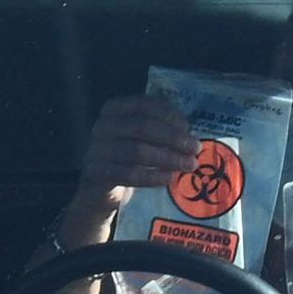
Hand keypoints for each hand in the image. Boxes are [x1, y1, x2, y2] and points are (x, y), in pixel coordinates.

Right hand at [60, 95, 199, 249]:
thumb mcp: (143, 138)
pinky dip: (153, 176)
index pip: (143, 105)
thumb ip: (162, 129)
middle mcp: (102, 126)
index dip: (169, 115)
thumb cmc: (130, 158)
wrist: (102, 189)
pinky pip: (129, 174)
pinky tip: (171, 178)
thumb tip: (191, 132)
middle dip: (174, 138)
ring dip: (169, 158)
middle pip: (142, 127)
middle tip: (196, 149)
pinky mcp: (96, 173)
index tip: (188, 127)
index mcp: (115, 110)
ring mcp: (96, 149)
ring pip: (137, 151)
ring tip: (190, 164)